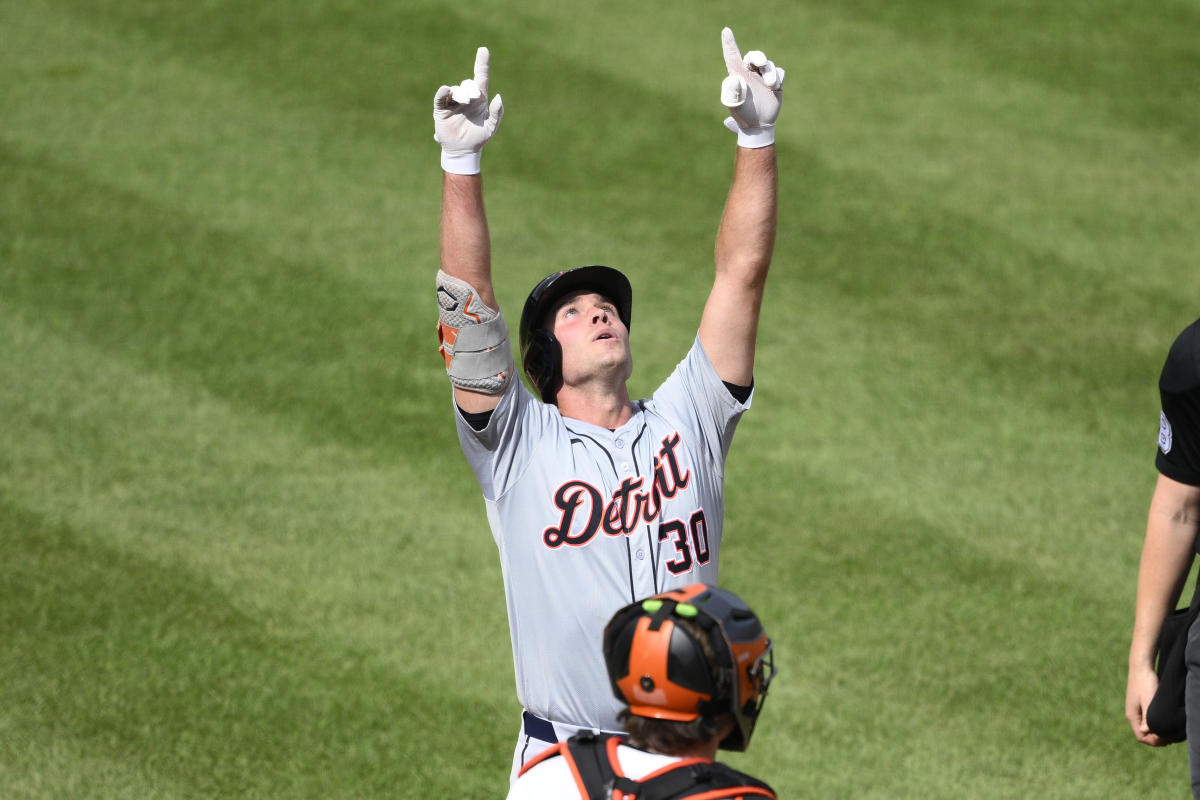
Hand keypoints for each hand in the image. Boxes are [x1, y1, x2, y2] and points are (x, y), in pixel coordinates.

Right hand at [433, 47, 504, 174]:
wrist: (463, 151)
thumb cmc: (479, 138)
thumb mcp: (491, 127)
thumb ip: (497, 113)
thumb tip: (499, 97)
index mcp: (479, 99)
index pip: (481, 77)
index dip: (482, 63)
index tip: (483, 50)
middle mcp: (466, 97)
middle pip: (468, 83)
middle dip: (471, 89)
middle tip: (473, 98)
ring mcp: (453, 102)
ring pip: (456, 90)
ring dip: (460, 94)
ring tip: (463, 102)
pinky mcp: (441, 109)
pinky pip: (441, 97)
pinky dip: (443, 92)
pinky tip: (446, 91)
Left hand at [719, 27, 783, 147]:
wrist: (758, 125)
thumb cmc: (742, 115)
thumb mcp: (735, 106)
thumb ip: (733, 93)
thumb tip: (735, 79)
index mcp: (737, 75)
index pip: (732, 56)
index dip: (729, 43)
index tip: (725, 31)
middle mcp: (749, 73)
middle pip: (754, 56)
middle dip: (758, 57)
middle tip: (761, 62)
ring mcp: (763, 76)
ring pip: (769, 65)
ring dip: (770, 73)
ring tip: (770, 85)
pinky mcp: (775, 82)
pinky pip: (780, 72)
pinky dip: (778, 78)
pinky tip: (774, 88)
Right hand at [1126, 664, 1165, 745]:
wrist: (1141, 667)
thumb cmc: (1145, 683)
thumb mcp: (1149, 701)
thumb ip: (1147, 717)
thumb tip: (1146, 731)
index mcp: (1132, 715)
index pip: (1141, 737)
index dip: (1153, 741)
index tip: (1167, 739)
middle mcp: (1132, 714)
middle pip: (1143, 734)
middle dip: (1156, 738)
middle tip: (1171, 737)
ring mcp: (1136, 710)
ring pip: (1145, 727)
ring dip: (1156, 732)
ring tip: (1170, 730)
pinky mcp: (1141, 705)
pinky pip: (1147, 720)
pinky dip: (1155, 724)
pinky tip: (1165, 721)